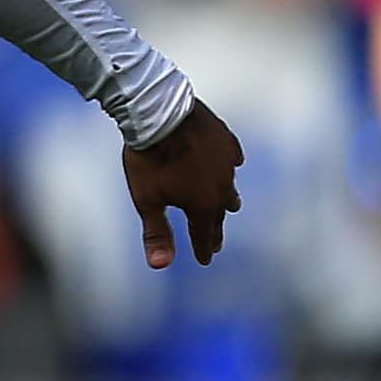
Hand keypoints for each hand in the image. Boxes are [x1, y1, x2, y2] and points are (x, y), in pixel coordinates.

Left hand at [122, 102, 241, 270]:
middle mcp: (221, 186)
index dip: (203, 249)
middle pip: (219, 213)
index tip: (205, 260)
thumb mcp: (147, 200)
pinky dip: (231, 166)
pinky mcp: (225, 139)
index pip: (204, 234)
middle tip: (215, 242)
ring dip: (228, 200)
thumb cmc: (149, 159)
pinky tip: (232, 165)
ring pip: (230, 186)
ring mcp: (226, 161)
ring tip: (231, 207)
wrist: (160, 114)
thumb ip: (156, 232)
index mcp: (202, 204)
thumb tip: (160, 265)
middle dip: (215, 229)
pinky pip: (232, 157)